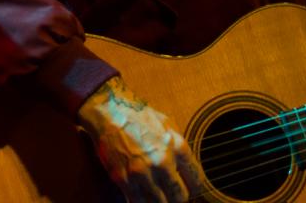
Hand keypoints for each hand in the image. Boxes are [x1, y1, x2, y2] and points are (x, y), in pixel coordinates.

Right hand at [76, 75, 202, 202]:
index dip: (195, 187)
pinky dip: (143, 201)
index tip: (190, 187)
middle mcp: (162, 162)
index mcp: (177, 147)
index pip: (197, 181)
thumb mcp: (168, 125)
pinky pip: (139, 202)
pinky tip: (143, 195)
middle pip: (181, 197)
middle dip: (179, 197)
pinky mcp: (124, 179)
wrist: (109, 111)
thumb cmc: (138, 115)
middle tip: (173, 193)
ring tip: (159, 195)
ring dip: (161, 201)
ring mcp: (142, 172)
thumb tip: (187, 169)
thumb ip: (180, 148)